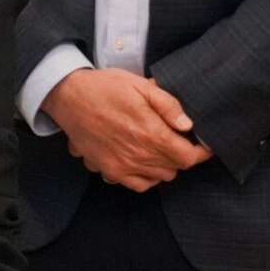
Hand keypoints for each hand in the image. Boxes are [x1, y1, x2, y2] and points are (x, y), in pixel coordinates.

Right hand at [43, 68, 212, 191]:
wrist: (67, 96)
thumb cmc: (104, 87)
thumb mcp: (139, 86)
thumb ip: (168, 105)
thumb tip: (188, 125)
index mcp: (150, 133)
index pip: (188, 157)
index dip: (200, 152)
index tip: (202, 145)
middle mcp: (139, 155)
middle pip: (175, 168)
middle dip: (180, 154)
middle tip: (174, 138)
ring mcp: (122, 166)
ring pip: (159, 178)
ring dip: (163, 165)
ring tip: (156, 147)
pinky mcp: (108, 170)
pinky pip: (138, 185)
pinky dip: (145, 177)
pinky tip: (141, 160)